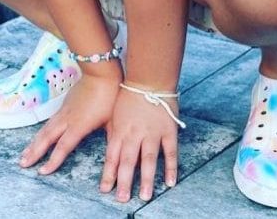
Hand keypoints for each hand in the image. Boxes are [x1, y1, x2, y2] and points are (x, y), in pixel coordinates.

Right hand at [18, 69, 120, 174]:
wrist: (100, 72)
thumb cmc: (110, 97)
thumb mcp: (113, 122)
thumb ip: (111, 141)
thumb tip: (114, 157)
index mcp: (79, 125)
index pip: (63, 146)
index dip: (53, 160)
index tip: (43, 172)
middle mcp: (67, 119)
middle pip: (46, 138)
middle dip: (34, 152)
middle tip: (23, 164)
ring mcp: (63, 111)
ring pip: (45, 130)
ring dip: (34, 143)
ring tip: (25, 155)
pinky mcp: (63, 106)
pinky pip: (49, 122)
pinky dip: (41, 133)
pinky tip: (38, 138)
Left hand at [99, 86, 179, 201]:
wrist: (148, 79)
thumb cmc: (128, 95)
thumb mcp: (114, 114)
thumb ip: (113, 133)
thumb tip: (109, 151)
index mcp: (119, 130)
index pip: (111, 156)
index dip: (108, 173)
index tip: (105, 189)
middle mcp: (134, 134)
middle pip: (128, 161)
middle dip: (123, 181)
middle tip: (122, 198)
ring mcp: (152, 133)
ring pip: (148, 159)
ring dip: (146, 179)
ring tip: (144, 196)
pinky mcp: (168, 131)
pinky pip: (170, 152)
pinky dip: (171, 167)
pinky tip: (169, 182)